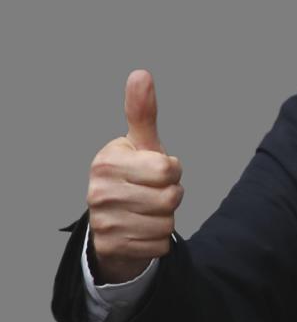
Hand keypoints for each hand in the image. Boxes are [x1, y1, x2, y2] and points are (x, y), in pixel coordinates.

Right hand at [86, 70, 183, 283]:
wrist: (112, 221)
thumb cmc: (133, 175)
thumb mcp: (140, 144)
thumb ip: (142, 112)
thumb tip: (141, 74)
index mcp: (107, 161)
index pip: (167, 169)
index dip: (172, 171)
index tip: (158, 171)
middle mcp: (98, 191)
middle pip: (170, 198)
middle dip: (171, 196)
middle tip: (154, 193)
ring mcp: (102, 221)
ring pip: (166, 224)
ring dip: (166, 219)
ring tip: (148, 211)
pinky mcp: (110, 247)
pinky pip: (159, 245)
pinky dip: (158, 240)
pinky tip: (141, 230)